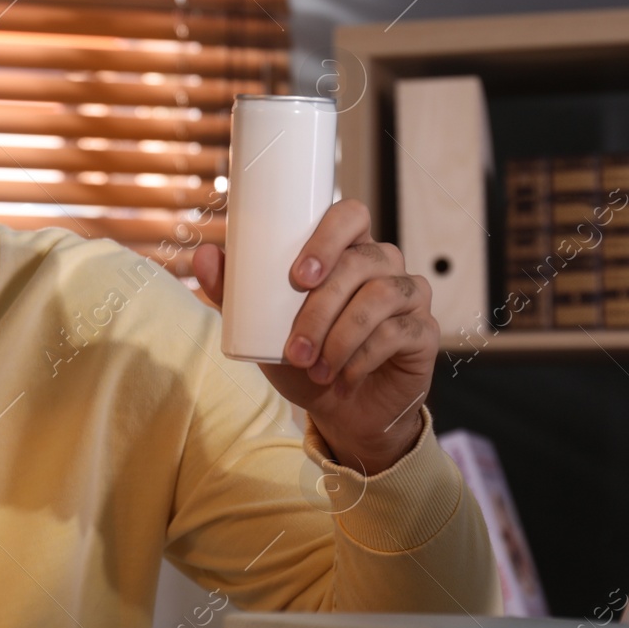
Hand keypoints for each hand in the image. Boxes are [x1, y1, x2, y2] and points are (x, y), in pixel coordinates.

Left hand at [192, 199, 435, 474]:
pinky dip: (364, 357)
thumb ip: (233, 294)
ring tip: (315, 368)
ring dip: (342, 336)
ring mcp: (409, 295)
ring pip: (382, 296)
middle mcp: (383, 264)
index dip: (328, 236)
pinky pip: (399, 332)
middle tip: (295, 347)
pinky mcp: (424, 331)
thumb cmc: (303, 360)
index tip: (299, 276)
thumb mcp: (260, 330)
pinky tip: (343, 376)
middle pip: (363, 261)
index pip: (351, 215)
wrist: (339, 412)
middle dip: (323, 306)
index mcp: (346, 249)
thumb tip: (205, 254)